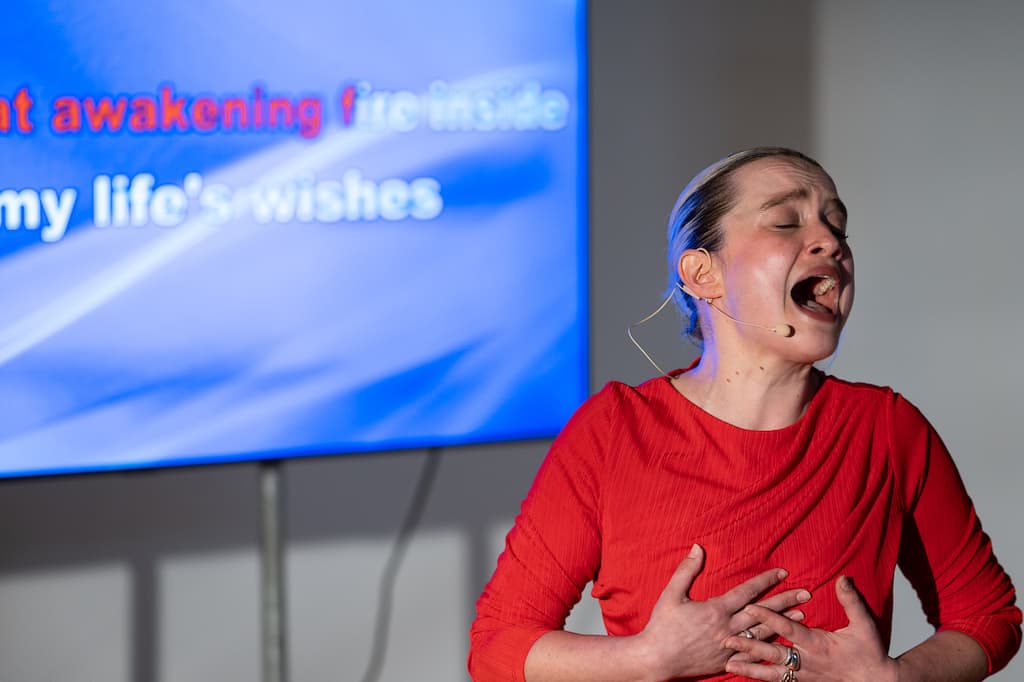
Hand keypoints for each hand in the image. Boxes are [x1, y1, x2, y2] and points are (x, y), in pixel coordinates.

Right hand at [636, 544, 810, 679]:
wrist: (655, 659)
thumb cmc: (661, 626)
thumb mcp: (671, 594)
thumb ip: (687, 570)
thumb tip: (698, 548)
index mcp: (715, 610)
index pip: (747, 592)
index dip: (766, 581)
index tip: (783, 572)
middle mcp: (727, 629)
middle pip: (762, 612)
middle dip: (785, 600)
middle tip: (806, 593)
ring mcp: (729, 647)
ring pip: (763, 633)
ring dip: (784, 623)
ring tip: (802, 614)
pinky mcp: (726, 662)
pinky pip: (754, 654)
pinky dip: (770, 646)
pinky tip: (782, 641)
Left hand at [723, 576, 898, 681]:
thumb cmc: (871, 654)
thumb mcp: (865, 625)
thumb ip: (851, 601)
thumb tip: (842, 578)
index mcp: (818, 645)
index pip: (788, 629)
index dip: (769, 617)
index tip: (750, 607)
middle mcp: (807, 661)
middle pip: (772, 653)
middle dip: (749, 647)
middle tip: (727, 640)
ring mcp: (804, 675)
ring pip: (772, 673)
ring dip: (750, 668)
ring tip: (729, 664)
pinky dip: (762, 679)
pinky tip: (747, 677)